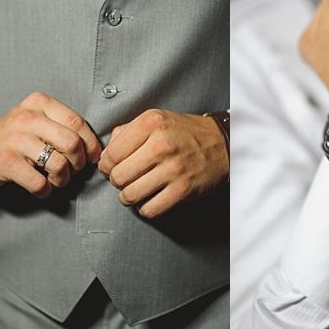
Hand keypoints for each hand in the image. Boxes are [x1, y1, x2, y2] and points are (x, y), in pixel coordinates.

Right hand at [0, 92, 101, 197]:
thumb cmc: (15, 138)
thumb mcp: (38, 121)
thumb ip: (64, 127)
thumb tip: (96, 149)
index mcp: (40, 103)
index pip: (77, 123)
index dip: (90, 144)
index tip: (90, 157)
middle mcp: (27, 117)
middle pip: (71, 143)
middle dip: (78, 163)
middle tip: (72, 170)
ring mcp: (14, 138)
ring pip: (58, 164)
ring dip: (62, 179)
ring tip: (55, 181)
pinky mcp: (5, 161)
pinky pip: (39, 182)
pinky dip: (45, 190)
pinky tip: (41, 188)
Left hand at [98, 109, 229, 218]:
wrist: (223, 143)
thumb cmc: (187, 132)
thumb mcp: (157, 119)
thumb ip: (127, 132)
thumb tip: (106, 155)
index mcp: (151, 124)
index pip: (111, 154)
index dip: (107, 165)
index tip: (111, 167)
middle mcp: (161, 145)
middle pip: (118, 177)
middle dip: (117, 181)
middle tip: (126, 178)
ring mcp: (173, 169)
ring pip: (130, 195)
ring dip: (129, 196)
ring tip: (135, 190)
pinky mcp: (183, 190)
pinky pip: (150, 209)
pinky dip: (146, 208)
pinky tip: (151, 198)